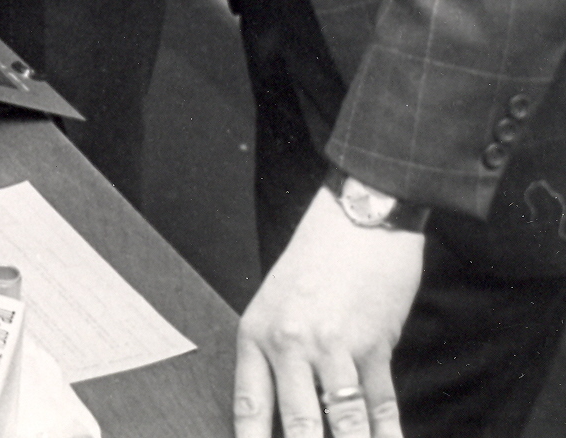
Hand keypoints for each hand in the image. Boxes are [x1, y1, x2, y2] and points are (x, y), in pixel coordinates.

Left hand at [234, 187, 424, 436]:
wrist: (358, 215)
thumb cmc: (315, 260)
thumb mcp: (278, 303)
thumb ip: (278, 357)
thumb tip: (286, 420)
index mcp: (257, 333)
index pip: (249, 408)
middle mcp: (291, 343)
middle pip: (299, 428)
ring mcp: (334, 345)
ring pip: (346, 424)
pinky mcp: (376, 345)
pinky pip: (381, 407)